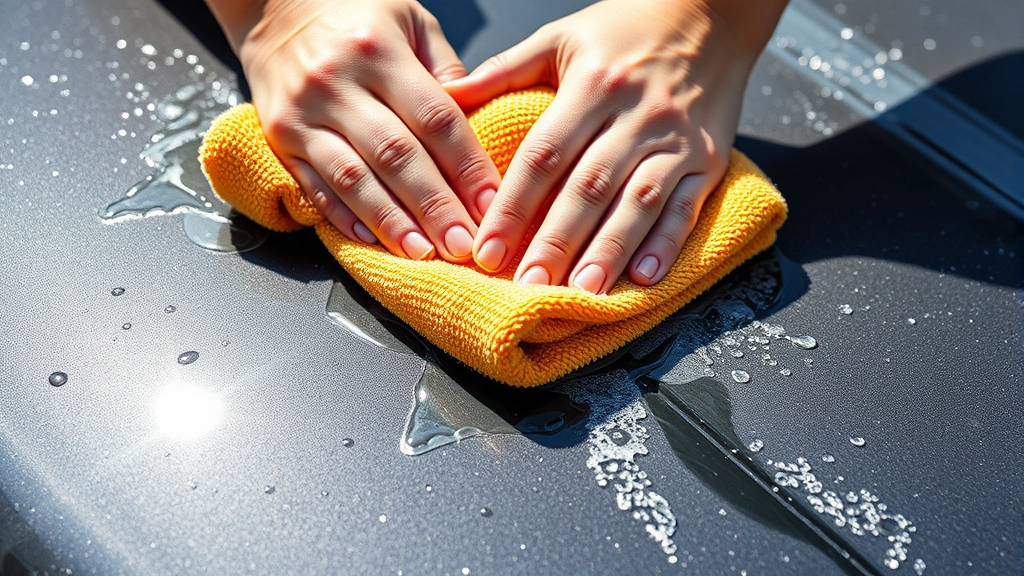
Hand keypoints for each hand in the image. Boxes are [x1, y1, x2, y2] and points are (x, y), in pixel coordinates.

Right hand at [209, 0, 500, 260]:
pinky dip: (343, 219)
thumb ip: (445, 71)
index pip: (435, 118)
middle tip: (463, 244)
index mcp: (379, 51)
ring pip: (353, 179)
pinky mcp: (279, 139)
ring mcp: (304, 114)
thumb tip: (479, 125)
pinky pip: (314, 186)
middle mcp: (338, 83)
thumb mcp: (410, 20)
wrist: (274, 7)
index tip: (492, 204)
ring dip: (392, 223)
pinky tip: (372, 242)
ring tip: (423, 253)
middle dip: (435, 206)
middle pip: (397, 155)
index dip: (467, 167)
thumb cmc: (355, 14)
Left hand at [445, 0, 781, 291]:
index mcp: (593, 85)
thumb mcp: (562, 37)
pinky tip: (642, 278)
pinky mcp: (709, 159)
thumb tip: (449, 96)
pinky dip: (665, 245)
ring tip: (581, 291)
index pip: (544, 155)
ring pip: (638, 203)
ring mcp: (677, 141)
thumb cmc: (627, 28)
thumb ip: (505, 69)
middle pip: (589, 187)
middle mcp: (637, 114)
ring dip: (608, 251)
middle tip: (528, 283)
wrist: (713, 13)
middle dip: (556, 241)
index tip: (487, 249)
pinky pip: (686, 207)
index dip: (513, 206)